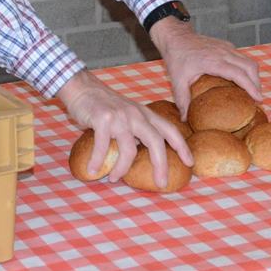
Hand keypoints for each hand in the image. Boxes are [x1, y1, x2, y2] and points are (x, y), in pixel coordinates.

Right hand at [57, 70, 191, 184]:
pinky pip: (102, 146)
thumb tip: (142, 154)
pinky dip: (98, 161)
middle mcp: (136, 114)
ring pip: (129, 149)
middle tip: (161, 183)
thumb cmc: (103, 104)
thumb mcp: (127, 113)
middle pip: (156, 142)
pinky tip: (94, 170)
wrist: (81, 87)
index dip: (182, 146)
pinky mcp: (103, 119)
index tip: (190, 162)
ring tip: (114, 178)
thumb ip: (137, 129)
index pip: (170, 129)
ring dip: (122, 168)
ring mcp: (120, 117)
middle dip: (161, 165)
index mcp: (144, 113)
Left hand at [149, 18, 262, 118]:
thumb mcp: (177, 80)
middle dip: (257, 83)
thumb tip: (185, 119)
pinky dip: (247, 69)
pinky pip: (242, 57)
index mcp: (214, 61)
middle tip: (256, 99)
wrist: (175, 36)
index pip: (240, 74)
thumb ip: (182, 100)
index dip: (251, 87)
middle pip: (250, 67)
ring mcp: (226, 47)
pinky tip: (242, 79)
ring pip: (249, 61)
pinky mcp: (226, 46)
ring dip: (253, 76)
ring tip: (252, 91)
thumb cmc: (176, 57)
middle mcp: (224, 53)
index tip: (259, 99)